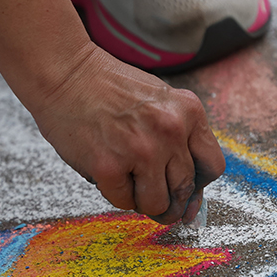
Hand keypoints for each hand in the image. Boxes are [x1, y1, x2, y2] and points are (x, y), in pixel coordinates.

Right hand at [26, 43, 224, 224]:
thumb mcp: (158, 100)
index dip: (197, 187)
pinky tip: (105, 172)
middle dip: (168, 200)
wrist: (64, 73)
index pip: (212, 166)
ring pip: (156, 203)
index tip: (184, 194)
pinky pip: (123, 201)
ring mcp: (141, 151)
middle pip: (184, 189)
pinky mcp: (109, 166)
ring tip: (125, 181)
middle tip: (150, 196)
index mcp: (188, 112)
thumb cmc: (104, 86)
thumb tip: (185, 193)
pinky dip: (114, 193)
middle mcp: (170, 131)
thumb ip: (176, 136)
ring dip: (141, 200)